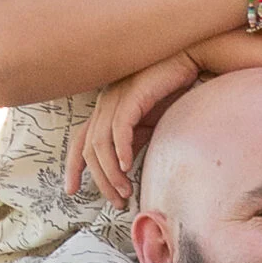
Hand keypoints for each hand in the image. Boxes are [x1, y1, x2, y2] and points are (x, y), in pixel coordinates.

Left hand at [65, 52, 199, 201]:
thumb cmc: (172, 92)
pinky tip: (127, 167)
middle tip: (116, 201)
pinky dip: (121, 150)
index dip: (73, 166)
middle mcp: (105, 105)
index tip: (71, 190)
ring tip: (125, 192)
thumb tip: (126, 171)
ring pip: (101, 143)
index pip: (80, 142)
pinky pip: (120, 128)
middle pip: (89, 149)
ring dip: (111, 171)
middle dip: (100, 179)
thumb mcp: (149, 124)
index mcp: (106, 111)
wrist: (190, 60)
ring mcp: (116, 99)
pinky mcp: (132, 95)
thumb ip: (134, 143)